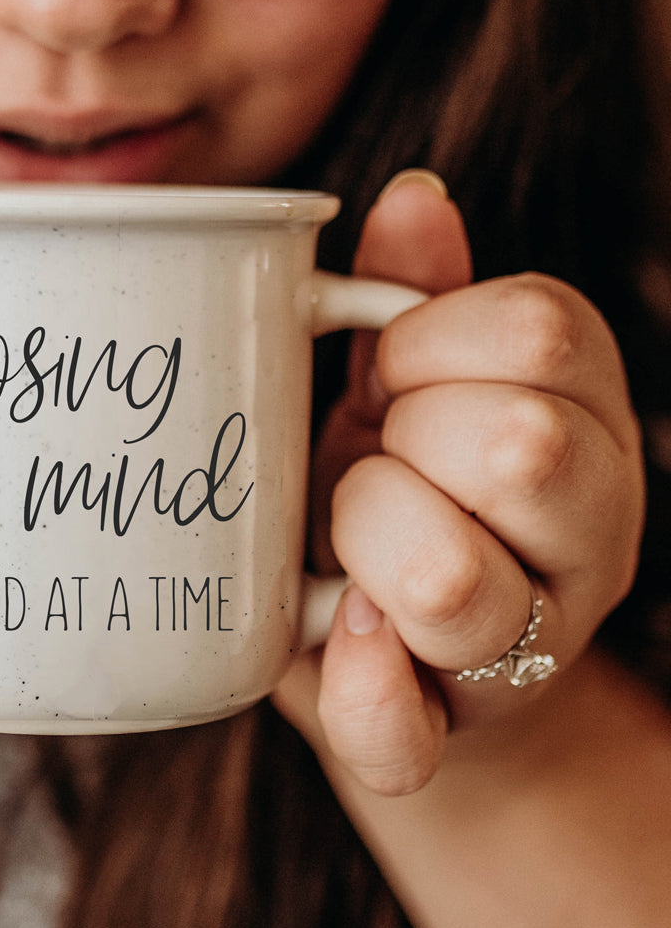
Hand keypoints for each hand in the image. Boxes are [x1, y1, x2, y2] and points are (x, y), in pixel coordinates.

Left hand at [275, 172, 643, 794]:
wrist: (387, 636)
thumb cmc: (395, 474)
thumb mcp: (407, 377)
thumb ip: (414, 289)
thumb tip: (411, 195)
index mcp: (578, 414)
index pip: (540, 334)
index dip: (428, 343)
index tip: (386, 370)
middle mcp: (587, 526)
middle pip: (518, 446)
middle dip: (405, 441)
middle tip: (374, 456)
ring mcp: (532, 640)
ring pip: (452, 581)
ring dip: (368, 542)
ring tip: (347, 540)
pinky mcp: (447, 731)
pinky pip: (404, 729)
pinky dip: (360, 693)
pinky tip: (341, 642)